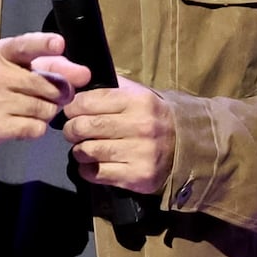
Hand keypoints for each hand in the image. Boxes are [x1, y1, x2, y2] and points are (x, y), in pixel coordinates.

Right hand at [0, 32, 91, 147]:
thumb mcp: (10, 61)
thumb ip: (49, 63)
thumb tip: (83, 74)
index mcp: (2, 52)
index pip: (25, 45)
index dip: (44, 44)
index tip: (59, 44)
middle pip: (49, 86)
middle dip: (60, 92)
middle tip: (55, 94)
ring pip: (46, 110)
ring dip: (48, 111)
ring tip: (35, 106)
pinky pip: (35, 129)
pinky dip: (37, 127)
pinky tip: (26, 121)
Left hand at [62, 75, 174, 194]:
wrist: (185, 145)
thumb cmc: (152, 116)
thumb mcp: (139, 93)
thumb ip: (112, 85)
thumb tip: (80, 80)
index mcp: (137, 101)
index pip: (89, 101)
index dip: (73, 106)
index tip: (71, 111)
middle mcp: (139, 126)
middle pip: (84, 127)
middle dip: (71, 129)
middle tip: (72, 131)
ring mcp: (139, 152)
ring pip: (87, 151)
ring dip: (79, 150)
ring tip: (83, 147)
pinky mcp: (137, 176)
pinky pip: (96, 173)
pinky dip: (87, 169)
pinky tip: (92, 164)